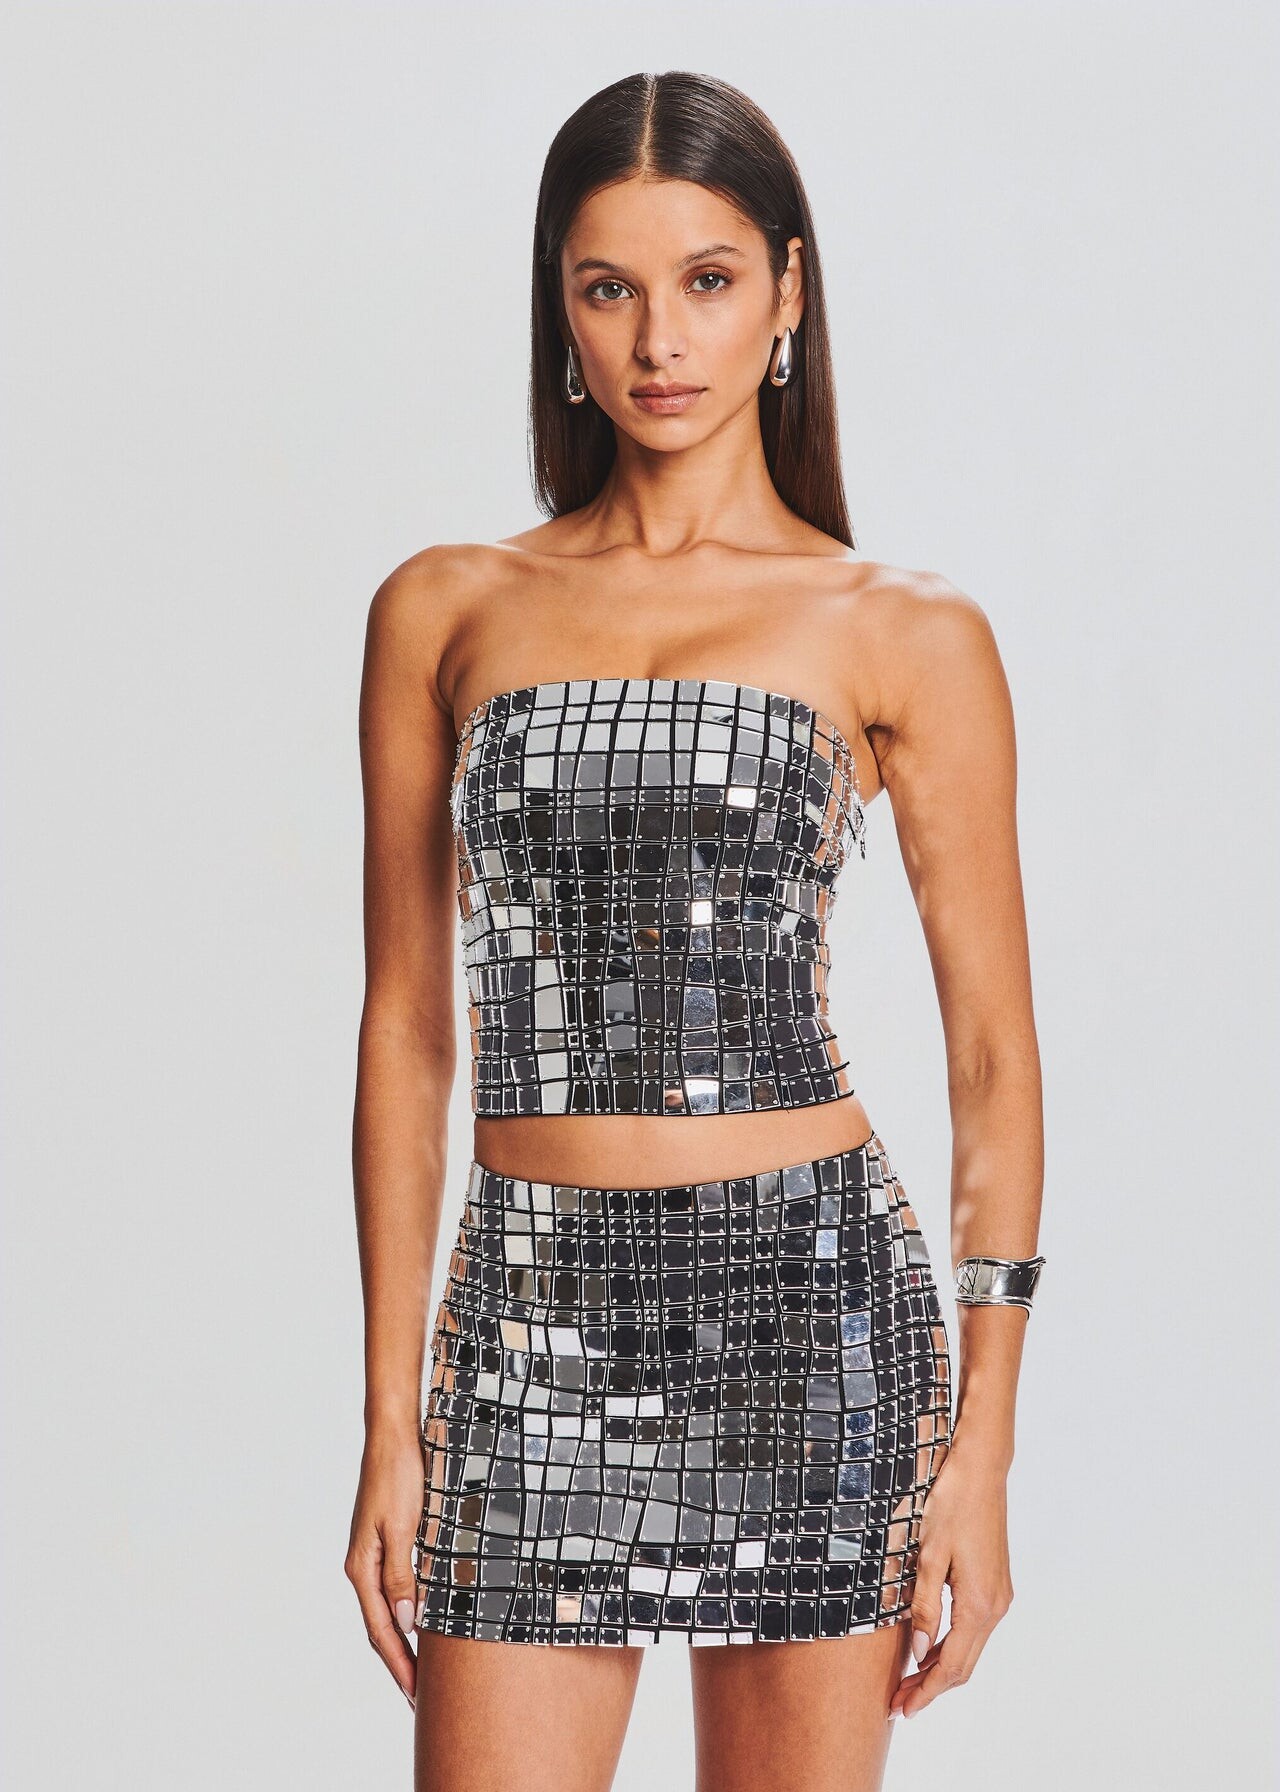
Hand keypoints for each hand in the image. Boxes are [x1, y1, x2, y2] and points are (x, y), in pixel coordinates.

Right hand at [344, 1423, 426, 1711]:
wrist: (393, 1435)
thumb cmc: (399, 1475)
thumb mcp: (405, 1526)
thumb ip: (402, 1575)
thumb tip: (406, 1622)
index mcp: (362, 1568)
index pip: (382, 1630)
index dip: (399, 1665)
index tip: (414, 1698)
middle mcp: (363, 1566)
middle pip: (380, 1628)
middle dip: (399, 1664)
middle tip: (419, 1701)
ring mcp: (372, 1555)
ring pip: (387, 1611)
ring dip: (402, 1643)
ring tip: (421, 1672)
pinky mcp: (386, 1542)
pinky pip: (394, 1590)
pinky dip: (406, 1613)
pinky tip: (420, 1622)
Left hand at [889, 1437, 1014, 1718]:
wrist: (980, 1468)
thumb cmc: (950, 1503)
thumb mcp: (928, 1554)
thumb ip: (923, 1605)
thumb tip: (917, 1651)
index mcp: (978, 1604)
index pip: (951, 1667)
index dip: (925, 1692)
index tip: (901, 1709)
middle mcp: (995, 1605)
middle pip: (963, 1665)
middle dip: (930, 1687)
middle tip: (897, 1703)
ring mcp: (999, 1594)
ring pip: (969, 1647)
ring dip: (940, 1667)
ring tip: (907, 1681)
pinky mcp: (995, 1582)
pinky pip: (972, 1627)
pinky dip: (950, 1644)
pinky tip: (927, 1646)